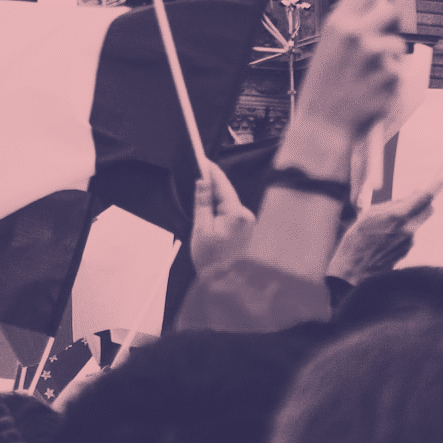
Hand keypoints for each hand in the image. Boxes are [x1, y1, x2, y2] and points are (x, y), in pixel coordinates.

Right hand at [191, 158, 256, 272]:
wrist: (222, 283)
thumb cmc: (212, 260)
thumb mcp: (201, 228)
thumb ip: (202, 202)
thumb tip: (202, 182)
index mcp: (237, 214)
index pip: (223, 185)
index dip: (211, 170)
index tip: (202, 159)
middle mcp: (246, 216)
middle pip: (225, 192)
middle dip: (211, 183)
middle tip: (196, 171)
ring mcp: (246, 222)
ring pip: (226, 202)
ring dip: (213, 197)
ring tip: (198, 190)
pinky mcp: (243, 228)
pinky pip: (229, 211)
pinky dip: (218, 207)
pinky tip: (207, 207)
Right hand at [278, 0, 406, 178]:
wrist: (323, 125)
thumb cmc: (325, 89)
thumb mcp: (329, 49)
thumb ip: (351, 28)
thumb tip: (381, 9)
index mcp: (337, 24)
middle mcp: (356, 33)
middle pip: (392, 11)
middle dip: (391, 24)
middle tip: (381, 41)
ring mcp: (374, 53)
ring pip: (398, 44)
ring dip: (390, 58)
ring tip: (367, 77)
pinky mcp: (390, 74)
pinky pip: (401, 69)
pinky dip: (391, 79)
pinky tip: (372, 90)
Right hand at [327, 183, 436, 285]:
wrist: (353, 272)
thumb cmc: (357, 240)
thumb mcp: (370, 214)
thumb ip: (394, 204)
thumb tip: (414, 196)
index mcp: (398, 216)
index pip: (425, 198)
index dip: (435, 186)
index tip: (441, 179)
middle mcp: (408, 230)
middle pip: (429, 210)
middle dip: (423, 203)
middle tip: (412, 199)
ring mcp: (410, 243)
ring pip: (418, 222)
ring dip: (410, 218)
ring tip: (385, 225)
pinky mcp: (408, 252)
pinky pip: (411, 234)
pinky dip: (404, 231)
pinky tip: (385, 238)